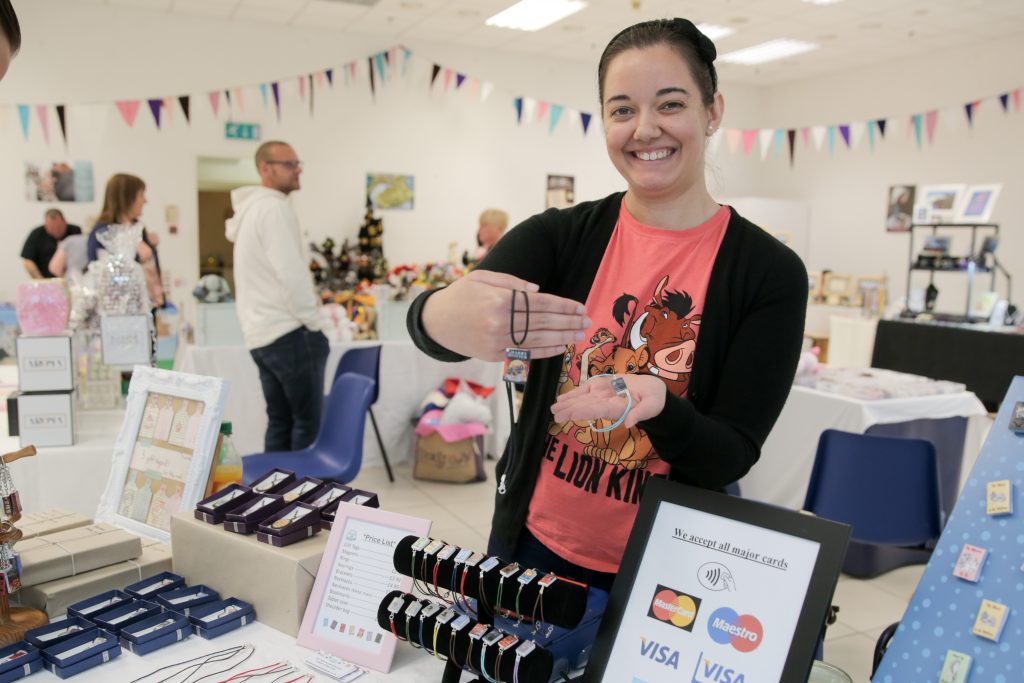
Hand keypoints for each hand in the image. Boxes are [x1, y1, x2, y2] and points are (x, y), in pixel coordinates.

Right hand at [421, 269, 590, 361]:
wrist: (436, 321)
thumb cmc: (461, 295)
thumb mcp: (483, 278)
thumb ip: (512, 281)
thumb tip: (539, 290)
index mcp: (500, 299)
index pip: (540, 303)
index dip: (562, 306)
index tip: (579, 306)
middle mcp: (500, 322)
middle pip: (543, 322)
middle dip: (568, 321)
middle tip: (587, 321)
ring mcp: (497, 341)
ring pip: (538, 340)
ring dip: (563, 337)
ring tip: (580, 334)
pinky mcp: (494, 355)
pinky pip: (525, 354)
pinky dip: (545, 352)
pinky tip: (561, 347)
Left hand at [551, 374, 665, 428]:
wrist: (652, 391)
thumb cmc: (654, 399)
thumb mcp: (653, 405)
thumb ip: (641, 414)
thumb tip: (629, 423)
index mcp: (618, 408)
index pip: (599, 410)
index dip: (585, 411)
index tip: (571, 414)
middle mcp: (606, 403)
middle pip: (586, 407)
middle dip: (570, 410)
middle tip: (555, 415)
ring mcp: (602, 395)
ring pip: (582, 400)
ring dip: (568, 404)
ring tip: (554, 409)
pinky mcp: (601, 387)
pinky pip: (585, 391)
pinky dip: (573, 395)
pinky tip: (561, 400)